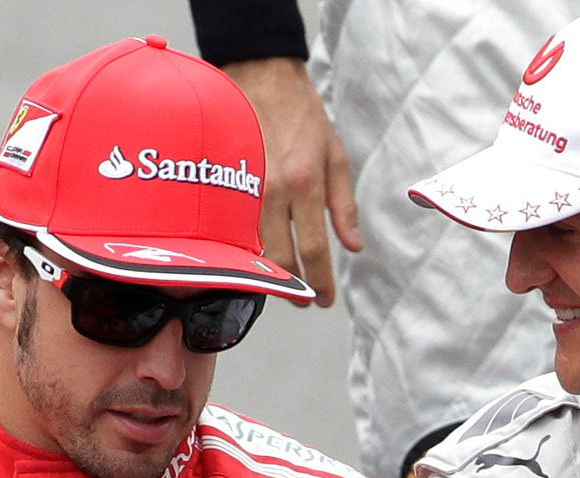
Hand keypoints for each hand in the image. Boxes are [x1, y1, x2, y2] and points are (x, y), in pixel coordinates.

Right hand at [224, 57, 361, 307]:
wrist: (260, 75)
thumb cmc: (302, 114)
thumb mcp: (336, 155)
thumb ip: (345, 204)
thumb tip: (354, 246)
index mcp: (305, 183)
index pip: (314, 248)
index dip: (320, 280)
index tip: (325, 299)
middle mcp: (274, 191)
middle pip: (280, 258)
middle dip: (293, 288)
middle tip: (303, 299)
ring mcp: (245, 189)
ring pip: (253, 249)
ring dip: (270, 275)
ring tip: (284, 285)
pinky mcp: (225, 184)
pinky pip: (235, 230)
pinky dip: (248, 252)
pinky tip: (258, 261)